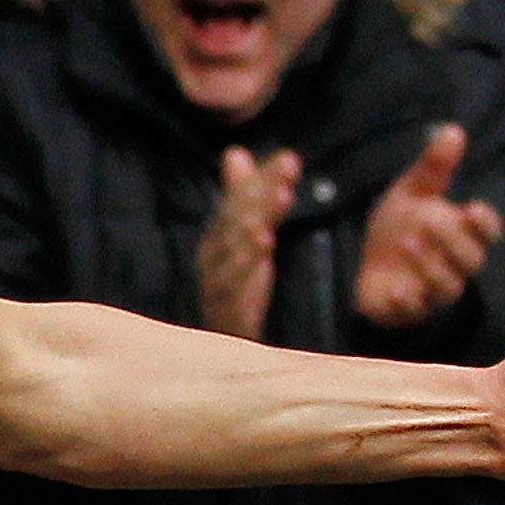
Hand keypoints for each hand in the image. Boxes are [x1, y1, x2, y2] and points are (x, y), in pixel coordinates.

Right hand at [199, 145, 300, 338]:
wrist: (225, 351)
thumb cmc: (237, 291)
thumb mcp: (243, 241)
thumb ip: (242, 199)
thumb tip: (235, 153)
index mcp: (218, 236)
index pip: (238, 199)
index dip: (263, 178)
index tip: (292, 159)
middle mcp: (213, 253)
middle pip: (235, 215)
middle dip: (262, 190)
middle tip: (289, 168)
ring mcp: (216, 279)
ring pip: (232, 242)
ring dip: (255, 216)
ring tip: (280, 196)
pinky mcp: (223, 305)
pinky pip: (232, 278)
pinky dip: (246, 258)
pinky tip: (263, 242)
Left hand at [355, 124, 502, 328]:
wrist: (367, 267)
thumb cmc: (399, 228)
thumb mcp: (411, 193)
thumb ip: (433, 166)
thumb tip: (453, 130)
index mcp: (461, 236)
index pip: (487, 233)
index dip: (485, 224)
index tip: (473, 208)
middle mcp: (454, 266)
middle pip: (471, 259)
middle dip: (452, 240)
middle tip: (428, 220)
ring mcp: (432, 291)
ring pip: (447, 286)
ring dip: (430, 265)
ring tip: (407, 243)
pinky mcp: (408, 310)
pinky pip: (415, 310)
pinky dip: (407, 300)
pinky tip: (395, 288)